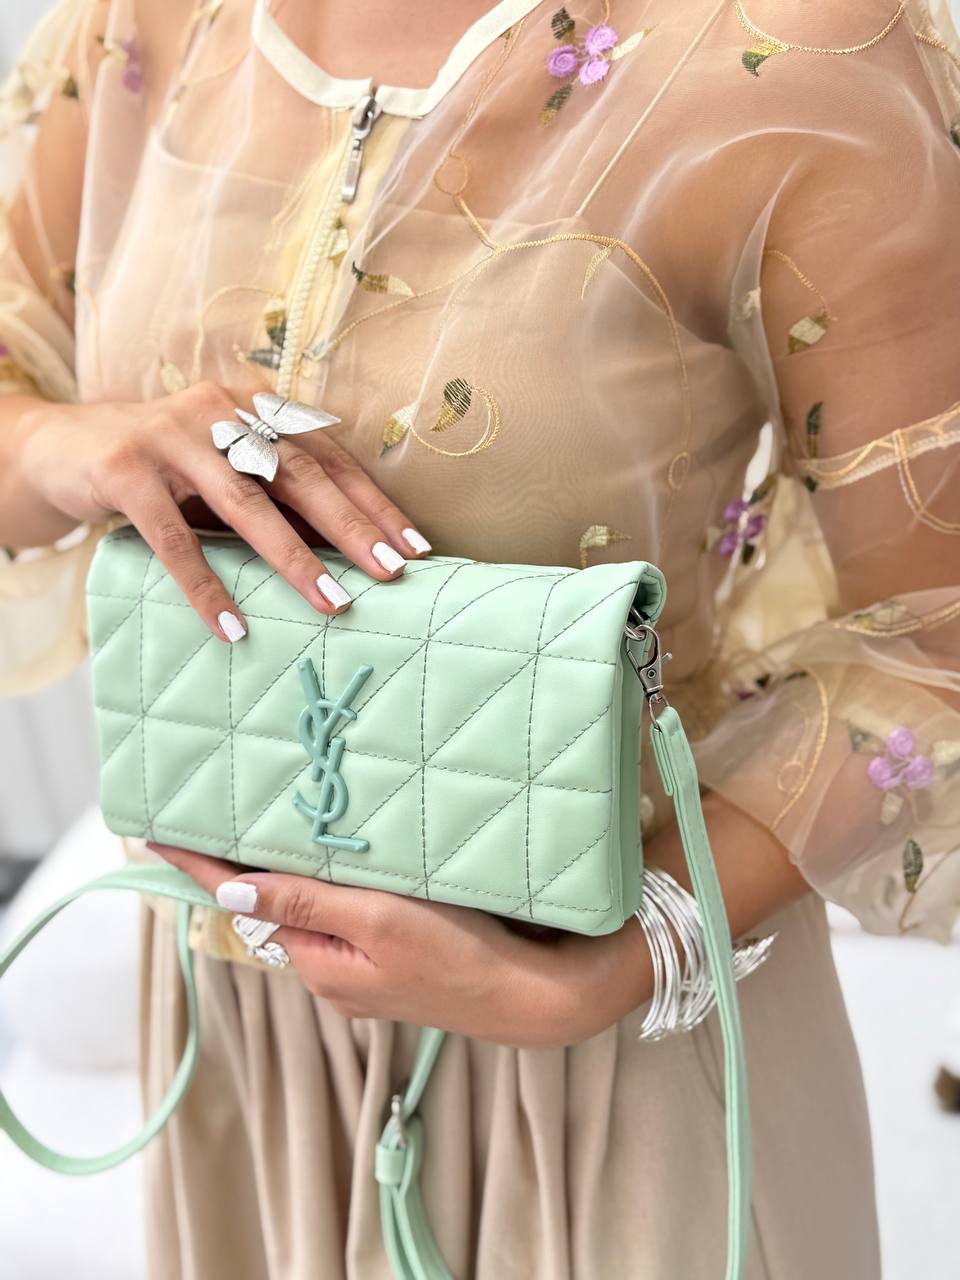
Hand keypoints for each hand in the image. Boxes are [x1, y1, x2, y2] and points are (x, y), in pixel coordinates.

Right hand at [14, 382, 430, 636]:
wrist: (61, 447)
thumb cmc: (161, 469)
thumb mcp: (221, 471)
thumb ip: (272, 496)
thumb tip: (347, 555)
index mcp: (252, 410)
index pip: (326, 458)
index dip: (373, 502)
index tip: (415, 547)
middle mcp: (218, 413)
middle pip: (299, 474)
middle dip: (352, 527)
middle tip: (393, 573)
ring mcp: (170, 438)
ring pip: (246, 504)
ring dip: (294, 558)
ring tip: (332, 604)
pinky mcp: (126, 471)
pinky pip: (174, 538)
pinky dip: (206, 586)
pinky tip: (233, 627)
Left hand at [150, 844, 654, 1048]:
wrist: (529, 997)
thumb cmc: (458, 956)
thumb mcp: (377, 920)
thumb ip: (306, 902)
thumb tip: (231, 889)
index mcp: (319, 962)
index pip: (243, 903)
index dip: (198, 868)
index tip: (153, 836)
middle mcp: (331, 971)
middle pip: (270, 908)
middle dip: (238, 867)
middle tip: (208, 819)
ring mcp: (361, 971)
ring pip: (306, 913)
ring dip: (283, 876)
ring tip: (262, 832)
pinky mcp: (391, 962)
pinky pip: (340, 919)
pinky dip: (325, 888)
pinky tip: (335, 866)